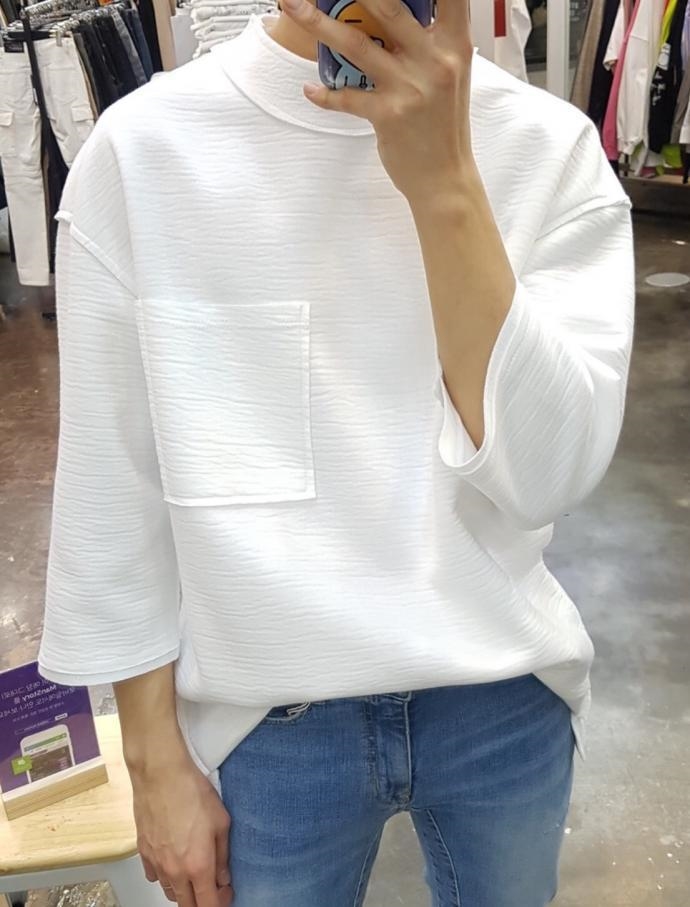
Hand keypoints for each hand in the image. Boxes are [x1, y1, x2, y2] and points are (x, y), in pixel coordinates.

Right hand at [130, 752, 232, 906]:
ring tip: (193, 871)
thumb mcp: (221, 822)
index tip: (226, 892)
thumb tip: (223, 877)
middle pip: (187, 905)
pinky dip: (165, 876)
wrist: (161, 775)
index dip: (220, 902)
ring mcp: (156, 863)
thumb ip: (222, 856)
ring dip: (183, 889)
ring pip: (170, 892)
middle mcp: (175, 871)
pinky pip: (154, 876)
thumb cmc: (193, 792)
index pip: (208, 905)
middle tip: (212, 885)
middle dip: (202, 901)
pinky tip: (173, 860)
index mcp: (198, 866)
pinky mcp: (143, 853)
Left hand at [280, 0, 474, 203]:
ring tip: (291, 6)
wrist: (445, 178)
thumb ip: (431, 38)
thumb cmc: (443, 126)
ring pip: (356, 45)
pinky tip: (310, 91)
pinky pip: (347, 97)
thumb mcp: (449, 72)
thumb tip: (392, 9)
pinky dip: (325, 95)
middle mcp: (434, 59)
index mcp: (454, 43)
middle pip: (388, 5)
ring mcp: (411, 87)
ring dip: (318, 24)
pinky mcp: (389, 116)